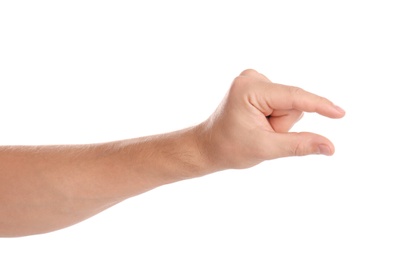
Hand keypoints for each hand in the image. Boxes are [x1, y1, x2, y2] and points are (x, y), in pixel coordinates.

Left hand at [196, 69, 344, 169]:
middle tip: (261, 135)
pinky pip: (284, 104)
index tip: (340, 113)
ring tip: (257, 130)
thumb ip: (299, 145)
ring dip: (279, 123)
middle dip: (283, 125)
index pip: (293, 97)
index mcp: (249, 89)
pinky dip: (276, 119)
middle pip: (292, 103)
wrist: (209, 147)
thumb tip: (330, 147)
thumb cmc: (230, 148)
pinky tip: (258, 124)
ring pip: (290, 105)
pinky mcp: (259, 86)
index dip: (319, 105)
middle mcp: (252, 78)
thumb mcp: (266, 148)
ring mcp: (255, 80)